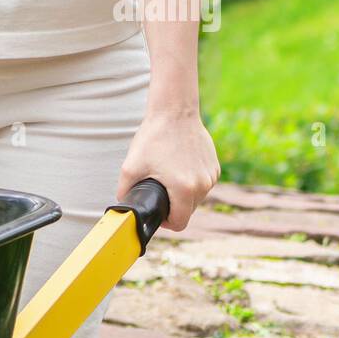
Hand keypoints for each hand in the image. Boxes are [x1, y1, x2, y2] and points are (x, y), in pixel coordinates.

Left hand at [117, 111, 219, 231]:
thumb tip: (123, 207)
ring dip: (182, 195)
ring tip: (167, 178)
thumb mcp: (130, 168)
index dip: (166, 223)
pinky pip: (202, 184)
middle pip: (188, 212)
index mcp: (184, 189)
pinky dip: (191, 182)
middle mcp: (203, 185)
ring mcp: (211, 176)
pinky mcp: (215, 167)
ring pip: (196, 199)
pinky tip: (178, 169)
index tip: (158, 213)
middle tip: (158, 192)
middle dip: (173, 207)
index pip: (180, 224)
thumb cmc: (152, 139)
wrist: (174, 113)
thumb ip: (124, 192)